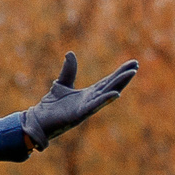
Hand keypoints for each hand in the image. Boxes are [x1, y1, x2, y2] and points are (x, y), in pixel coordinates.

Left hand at [19, 53, 137, 149]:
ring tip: (131, 73)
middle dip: (123, 76)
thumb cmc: (51, 106)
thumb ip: (68, 71)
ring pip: (106, 94)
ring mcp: (86, 108)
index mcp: (89, 94)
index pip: (107, 82)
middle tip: (136, 65)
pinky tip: (115, 93)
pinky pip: (94, 106)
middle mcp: (91, 101)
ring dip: (119, 84)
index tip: (132, 63)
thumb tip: (70, 53)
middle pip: (111, 86)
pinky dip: (105, 100)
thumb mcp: (61, 84)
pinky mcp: (79, 115)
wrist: (38, 121)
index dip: (119, 73)